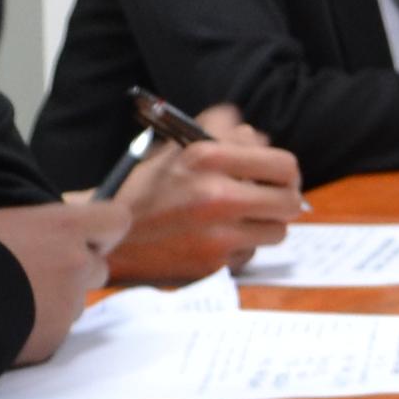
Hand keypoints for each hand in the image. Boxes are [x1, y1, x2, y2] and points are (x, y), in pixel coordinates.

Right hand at [0, 198, 133, 366]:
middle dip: (77, 272)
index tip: (88, 238)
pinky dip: (38, 329)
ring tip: (12, 299)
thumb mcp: (5, 222)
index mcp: (63, 226)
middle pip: (99, 268)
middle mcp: (76, 262)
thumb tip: (56, 237)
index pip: (116, 220)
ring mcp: (68, 303)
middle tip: (38, 274)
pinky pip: (56, 331)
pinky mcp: (55, 338)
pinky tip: (6, 321)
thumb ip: (43, 229)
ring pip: (76, 302)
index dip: (103, 231)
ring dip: (55, 302)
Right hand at [101, 109, 304, 286]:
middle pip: (291, 202)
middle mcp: (217, 196)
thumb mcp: (177, 148)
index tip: (278, 177)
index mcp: (208, 158)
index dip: (286, 172)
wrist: (107, 236)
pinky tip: (215, 239)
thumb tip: (257, 136)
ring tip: (238, 219)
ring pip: (276, 231)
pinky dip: (239, 246)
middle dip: (283, 200)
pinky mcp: (213, 265)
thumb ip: (221, 132)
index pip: (284, 165)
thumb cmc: (144, 190)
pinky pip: (250, 253)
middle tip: (270, 200)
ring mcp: (217, 235)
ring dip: (263, 225)